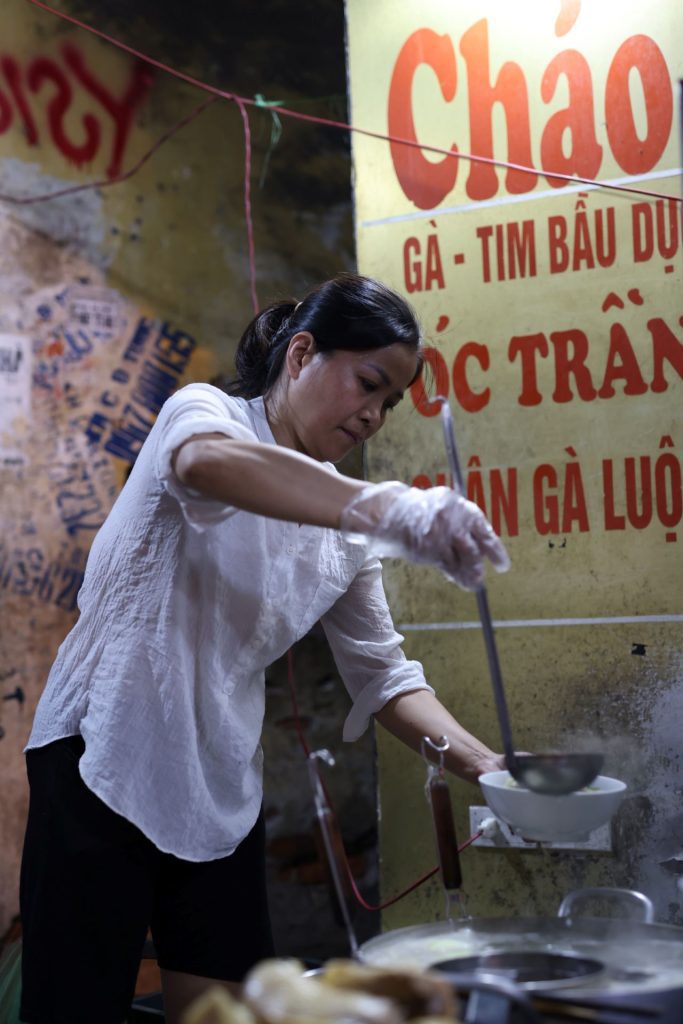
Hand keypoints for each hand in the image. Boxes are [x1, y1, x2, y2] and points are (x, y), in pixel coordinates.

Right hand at [340, 482, 509, 589]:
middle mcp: (453, 522)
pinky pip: (446, 566)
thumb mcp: (449, 511)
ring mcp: (440, 537)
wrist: (394, 511)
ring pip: (462, 561)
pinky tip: (455, 578)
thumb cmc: (426, 511)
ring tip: (474, 583)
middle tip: (482, 578)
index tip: (503, 567)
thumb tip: (484, 554)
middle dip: (479, 567)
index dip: (496, 552)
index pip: (484, 533)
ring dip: (469, 574)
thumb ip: (466, 528)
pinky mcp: (428, 550)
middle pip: (474, 551)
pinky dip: (453, 574)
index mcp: (463, 510)